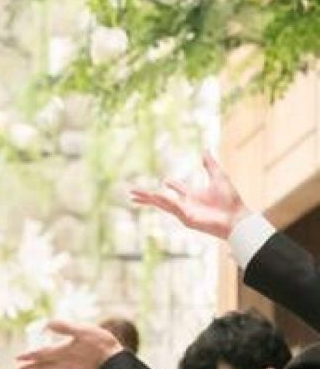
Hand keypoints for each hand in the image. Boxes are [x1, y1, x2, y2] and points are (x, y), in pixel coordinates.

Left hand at [15, 320, 124, 368]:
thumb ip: (65, 327)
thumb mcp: (83, 330)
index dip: (29, 356)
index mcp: (63, 351)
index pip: (41, 354)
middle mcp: (64, 362)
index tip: (17, 359)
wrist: (114, 363)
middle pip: (42, 367)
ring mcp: (70, 367)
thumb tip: (46, 323)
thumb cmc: (100, 344)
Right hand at [129, 151, 249, 240]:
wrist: (236, 217)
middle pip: (161, 200)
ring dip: (149, 199)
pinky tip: (155, 195)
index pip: (176, 190)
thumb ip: (210, 164)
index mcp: (193, 196)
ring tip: (134, 195)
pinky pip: (173, 207)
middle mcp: (185, 205)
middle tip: (131, 193)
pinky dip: (163, 201)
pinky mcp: (187, 219)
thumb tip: (205, 150)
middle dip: (146, 196)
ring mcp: (184, 213)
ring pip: (162, 204)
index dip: (170, 184)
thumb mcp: (219, 176)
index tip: (164, 180)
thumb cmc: (230, 200)